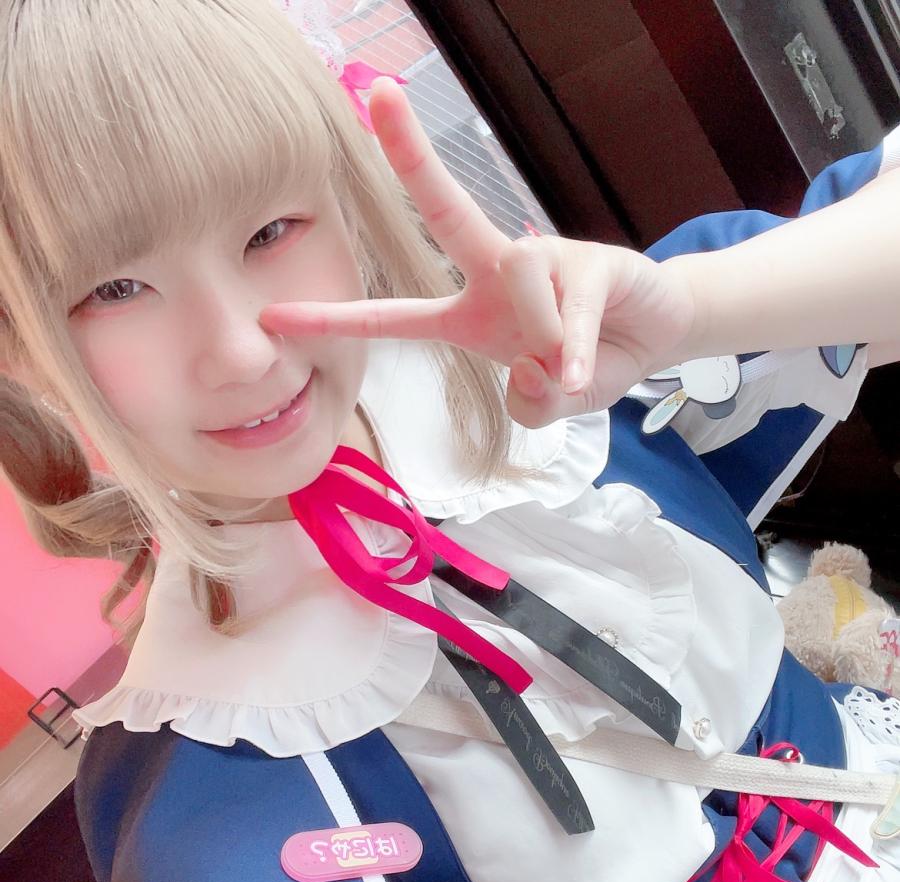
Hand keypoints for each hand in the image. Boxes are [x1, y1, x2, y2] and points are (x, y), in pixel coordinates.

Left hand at [260, 77, 697, 426]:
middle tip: (380, 95)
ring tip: (572, 363)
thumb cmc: (587, 363)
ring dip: (542, 343)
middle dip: (413, 154)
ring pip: (516, 285)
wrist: (656, 340)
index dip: (335, 319)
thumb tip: (529, 371)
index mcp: (468, 315)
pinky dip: (571, 351)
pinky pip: (564, 312)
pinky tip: (579, 369)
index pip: (393, 319)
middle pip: (447, 210)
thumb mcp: (552, 404)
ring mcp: (543, 260)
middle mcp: (497, 273)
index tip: (276, 313)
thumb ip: (532, 406)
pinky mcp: (591, 262)